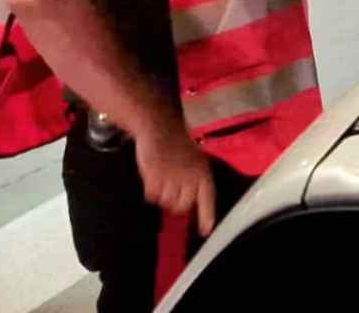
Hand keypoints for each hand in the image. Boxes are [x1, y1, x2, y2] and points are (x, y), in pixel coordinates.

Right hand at [135, 121, 216, 237]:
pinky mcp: (155, 175)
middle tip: (172, 189)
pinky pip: (152, 196)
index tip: (205, 232)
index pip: (207, 199)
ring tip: (164, 177)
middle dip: (175, 202)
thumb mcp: (196, 162)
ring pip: (165, 202)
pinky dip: (151, 190)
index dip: (207, 217)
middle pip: (182, 206)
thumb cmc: (179, 147)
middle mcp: (190, 176)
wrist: (161, 127)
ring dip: (162, 195)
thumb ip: (196, 183)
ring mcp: (172, 177)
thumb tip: (193, 207)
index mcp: (203, 173)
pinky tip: (154, 176)